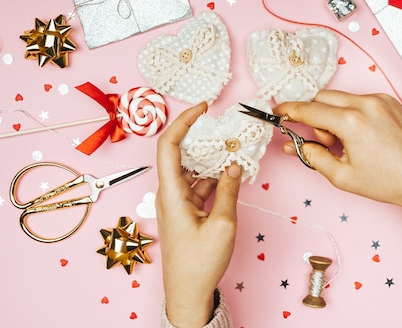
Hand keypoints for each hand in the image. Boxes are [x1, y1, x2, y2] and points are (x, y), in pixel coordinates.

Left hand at [156, 103, 241, 327]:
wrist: (187, 293)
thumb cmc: (199, 264)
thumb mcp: (222, 224)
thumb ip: (228, 191)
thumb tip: (233, 166)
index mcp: (171, 194)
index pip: (168, 146)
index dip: (183, 121)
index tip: (202, 108)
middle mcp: (169, 194)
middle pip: (179, 154)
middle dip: (201, 137)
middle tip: (223, 128)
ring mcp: (177, 203)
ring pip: (192, 170)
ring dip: (210, 159)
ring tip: (232, 149)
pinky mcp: (185, 212)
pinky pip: (198, 185)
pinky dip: (213, 177)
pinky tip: (231, 174)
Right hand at [274, 90, 401, 217]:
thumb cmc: (388, 182)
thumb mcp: (342, 176)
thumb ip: (312, 156)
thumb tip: (293, 145)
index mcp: (351, 122)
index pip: (308, 110)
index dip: (288, 111)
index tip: (276, 112)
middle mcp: (366, 103)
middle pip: (322, 98)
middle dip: (315, 117)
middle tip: (325, 142)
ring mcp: (380, 99)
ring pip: (341, 99)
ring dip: (334, 116)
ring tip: (349, 144)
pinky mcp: (390, 101)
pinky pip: (359, 101)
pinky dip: (352, 114)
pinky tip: (364, 137)